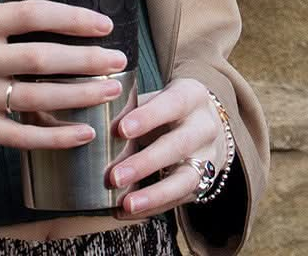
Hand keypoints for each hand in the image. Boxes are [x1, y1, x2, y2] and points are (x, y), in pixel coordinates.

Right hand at [0, 1, 128, 156]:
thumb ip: (5, 24)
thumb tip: (60, 21)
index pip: (32, 13)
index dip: (72, 19)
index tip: (104, 24)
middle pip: (41, 56)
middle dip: (86, 59)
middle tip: (118, 60)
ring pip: (38, 96)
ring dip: (80, 94)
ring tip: (110, 90)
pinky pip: (23, 134)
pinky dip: (57, 136)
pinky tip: (84, 133)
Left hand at [107, 79, 228, 216]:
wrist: (207, 122)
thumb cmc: (169, 106)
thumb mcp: (157, 96)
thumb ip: (133, 107)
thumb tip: (99, 122)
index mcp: (192, 96)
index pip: (171, 104)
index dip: (147, 117)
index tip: (121, 129)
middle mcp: (205, 128)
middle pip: (178, 146)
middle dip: (145, 163)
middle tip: (115, 176)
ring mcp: (208, 158)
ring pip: (184, 180)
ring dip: (153, 195)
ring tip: (126, 204)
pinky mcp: (204, 183)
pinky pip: (179, 199)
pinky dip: (153, 207)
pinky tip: (128, 211)